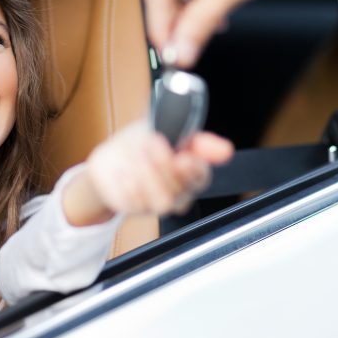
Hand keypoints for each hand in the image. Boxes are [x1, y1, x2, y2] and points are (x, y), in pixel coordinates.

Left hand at [62, 121, 233, 225]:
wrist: (111, 157)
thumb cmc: (143, 143)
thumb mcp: (168, 130)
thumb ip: (197, 141)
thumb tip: (226, 150)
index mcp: (190, 172)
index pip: (201, 177)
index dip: (194, 170)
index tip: (183, 157)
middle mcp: (177, 192)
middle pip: (180, 190)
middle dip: (164, 164)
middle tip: (151, 143)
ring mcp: (155, 203)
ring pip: (162, 201)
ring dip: (147, 175)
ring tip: (136, 155)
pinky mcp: (133, 208)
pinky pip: (135, 203)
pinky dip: (128, 183)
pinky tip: (123, 170)